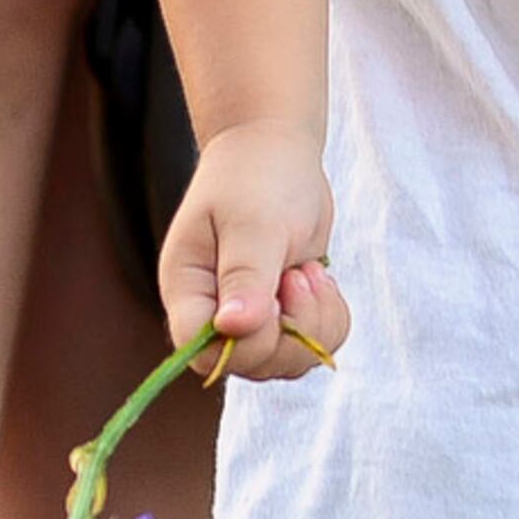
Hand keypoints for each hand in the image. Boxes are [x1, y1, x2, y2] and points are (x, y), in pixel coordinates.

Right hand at [160, 120, 351, 381]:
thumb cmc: (257, 179)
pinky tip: (318, 277)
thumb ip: (246, 276)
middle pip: (252, 366)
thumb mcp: (254, 223)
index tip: (274, 295)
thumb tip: (234, 328)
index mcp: (189, 293)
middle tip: (299, 275)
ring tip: (308, 271)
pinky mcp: (283, 313)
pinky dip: (329, 318)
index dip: (249, 341)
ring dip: (314, 323)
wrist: (274, 153)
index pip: (204, 354)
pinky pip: (313, 345)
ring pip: (287, 362)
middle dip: (293, 330)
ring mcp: (250, 317)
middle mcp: (214, 313)